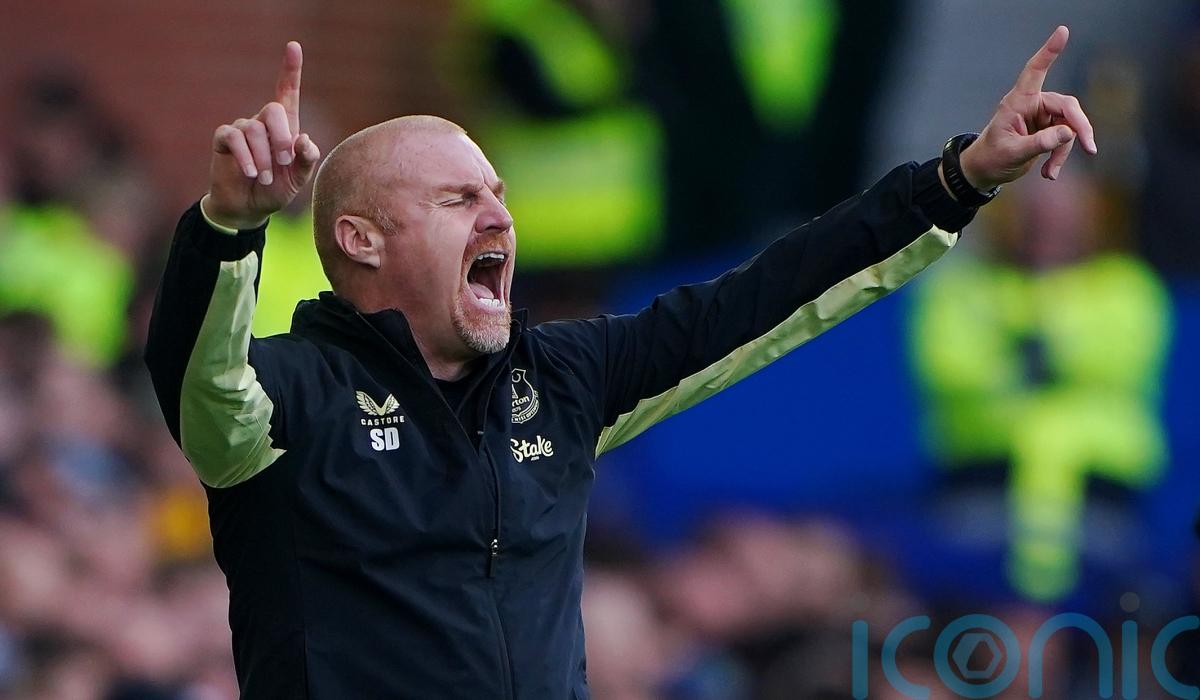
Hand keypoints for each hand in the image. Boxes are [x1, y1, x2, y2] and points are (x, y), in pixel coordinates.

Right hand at [203, 41, 320, 229]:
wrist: (248, 208)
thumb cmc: (276, 190)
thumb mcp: (298, 179)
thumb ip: (306, 160)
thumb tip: (304, 139)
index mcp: (285, 127)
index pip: (287, 92)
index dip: (290, 69)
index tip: (293, 46)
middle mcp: (262, 122)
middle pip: (273, 110)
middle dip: (282, 137)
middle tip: (285, 162)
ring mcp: (242, 129)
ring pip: (254, 131)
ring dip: (263, 159)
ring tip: (265, 178)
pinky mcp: (224, 139)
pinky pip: (234, 138)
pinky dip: (246, 157)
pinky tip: (251, 173)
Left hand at [957, 26, 1096, 191]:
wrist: (985, 171)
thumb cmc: (991, 157)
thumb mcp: (1012, 153)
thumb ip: (1039, 143)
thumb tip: (1069, 132)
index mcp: (1018, 101)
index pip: (1035, 71)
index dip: (1049, 52)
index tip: (1062, 31)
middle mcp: (1032, 104)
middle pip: (1067, 107)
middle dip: (1079, 127)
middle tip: (1090, 147)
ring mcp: (1041, 117)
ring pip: (1068, 128)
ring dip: (1063, 152)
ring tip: (1049, 173)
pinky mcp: (1048, 130)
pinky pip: (1064, 140)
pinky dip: (1059, 157)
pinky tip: (1048, 174)